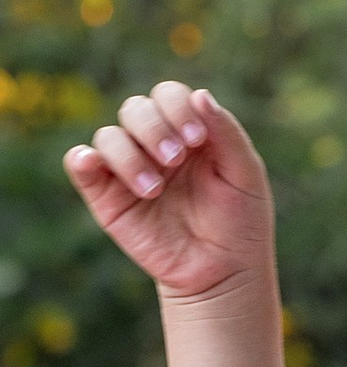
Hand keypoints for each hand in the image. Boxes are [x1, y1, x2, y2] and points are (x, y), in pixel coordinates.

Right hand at [65, 82, 275, 303]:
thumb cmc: (240, 221)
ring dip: (129, 155)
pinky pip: (81, 164)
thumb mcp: (245, 174)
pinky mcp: (107, 196)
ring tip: (156, 189)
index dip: (177, 108)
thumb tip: (200, 94)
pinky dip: (83, 159)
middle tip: (175, 160)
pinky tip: (94, 164)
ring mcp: (128, 168)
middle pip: (136, 109)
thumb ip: (227, 133)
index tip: (197, 139)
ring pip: (109, 136)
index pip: (169, 96)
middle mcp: (154, 143)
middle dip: (154, 129)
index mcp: (187, 130)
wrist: (223, 272)